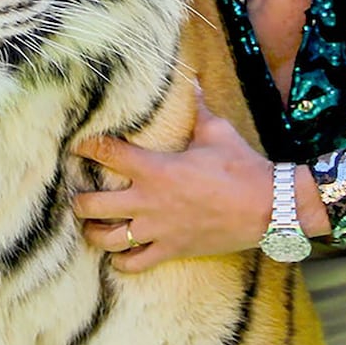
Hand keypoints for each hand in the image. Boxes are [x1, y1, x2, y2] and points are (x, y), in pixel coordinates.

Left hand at [72, 97, 275, 272]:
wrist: (268, 207)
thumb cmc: (240, 167)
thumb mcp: (216, 132)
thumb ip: (197, 109)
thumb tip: (194, 80)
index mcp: (155, 168)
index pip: (107, 153)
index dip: (87, 146)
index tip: (79, 145)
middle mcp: (148, 201)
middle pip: (92, 204)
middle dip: (79, 199)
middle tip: (77, 193)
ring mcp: (158, 229)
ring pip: (106, 238)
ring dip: (92, 232)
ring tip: (90, 225)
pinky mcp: (172, 249)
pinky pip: (135, 264)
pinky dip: (121, 262)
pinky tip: (118, 255)